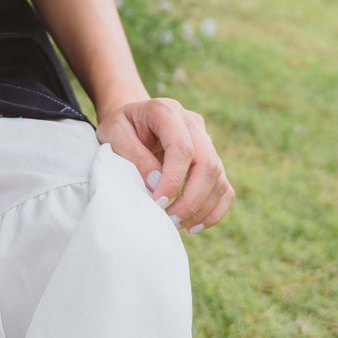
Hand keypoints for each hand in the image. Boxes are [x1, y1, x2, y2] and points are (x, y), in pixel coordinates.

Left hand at [95, 96, 233, 233]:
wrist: (132, 119)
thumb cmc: (120, 127)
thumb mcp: (113, 134)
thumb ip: (133, 155)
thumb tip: (157, 184)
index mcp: (166, 111)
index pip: (182, 148)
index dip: (173, 179)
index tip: (157, 202)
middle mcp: (192, 124)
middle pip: (208, 164)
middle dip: (190, 199)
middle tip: (168, 220)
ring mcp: (206, 141)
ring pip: (218, 178)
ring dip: (201, 208)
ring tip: (176, 224)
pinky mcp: (211, 159)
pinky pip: (224, 187)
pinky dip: (214, 210)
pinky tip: (193, 225)